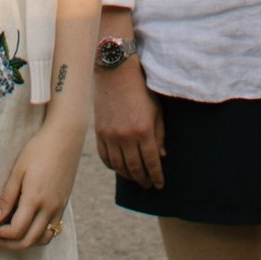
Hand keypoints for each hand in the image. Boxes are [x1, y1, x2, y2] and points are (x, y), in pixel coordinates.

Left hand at [0, 109, 80, 249]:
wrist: (65, 137)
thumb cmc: (38, 149)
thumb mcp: (17, 171)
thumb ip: (7, 198)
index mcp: (35, 199)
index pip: (16, 231)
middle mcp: (50, 208)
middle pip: (28, 241)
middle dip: (8, 244)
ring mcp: (59, 208)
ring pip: (42, 240)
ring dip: (24, 243)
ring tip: (8, 234)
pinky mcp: (64, 204)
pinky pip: (52, 230)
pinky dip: (37, 235)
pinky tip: (26, 225)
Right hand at [91, 56, 163, 190]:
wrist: (116, 74)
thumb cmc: (141, 90)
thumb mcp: (157, 111)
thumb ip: (159, 135)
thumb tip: (161, 157)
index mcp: (144, 131)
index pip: (151, 162)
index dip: (156, 176)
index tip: (159, 185)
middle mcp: (126, 137)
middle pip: (135, 168)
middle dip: (143, 180)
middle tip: (148, 185)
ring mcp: (110, 136)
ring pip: (119, 166)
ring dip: (128, 176)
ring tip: (135, 179)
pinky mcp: (99, 132)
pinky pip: (105, 157)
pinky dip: (112, 166)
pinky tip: (119, 168)